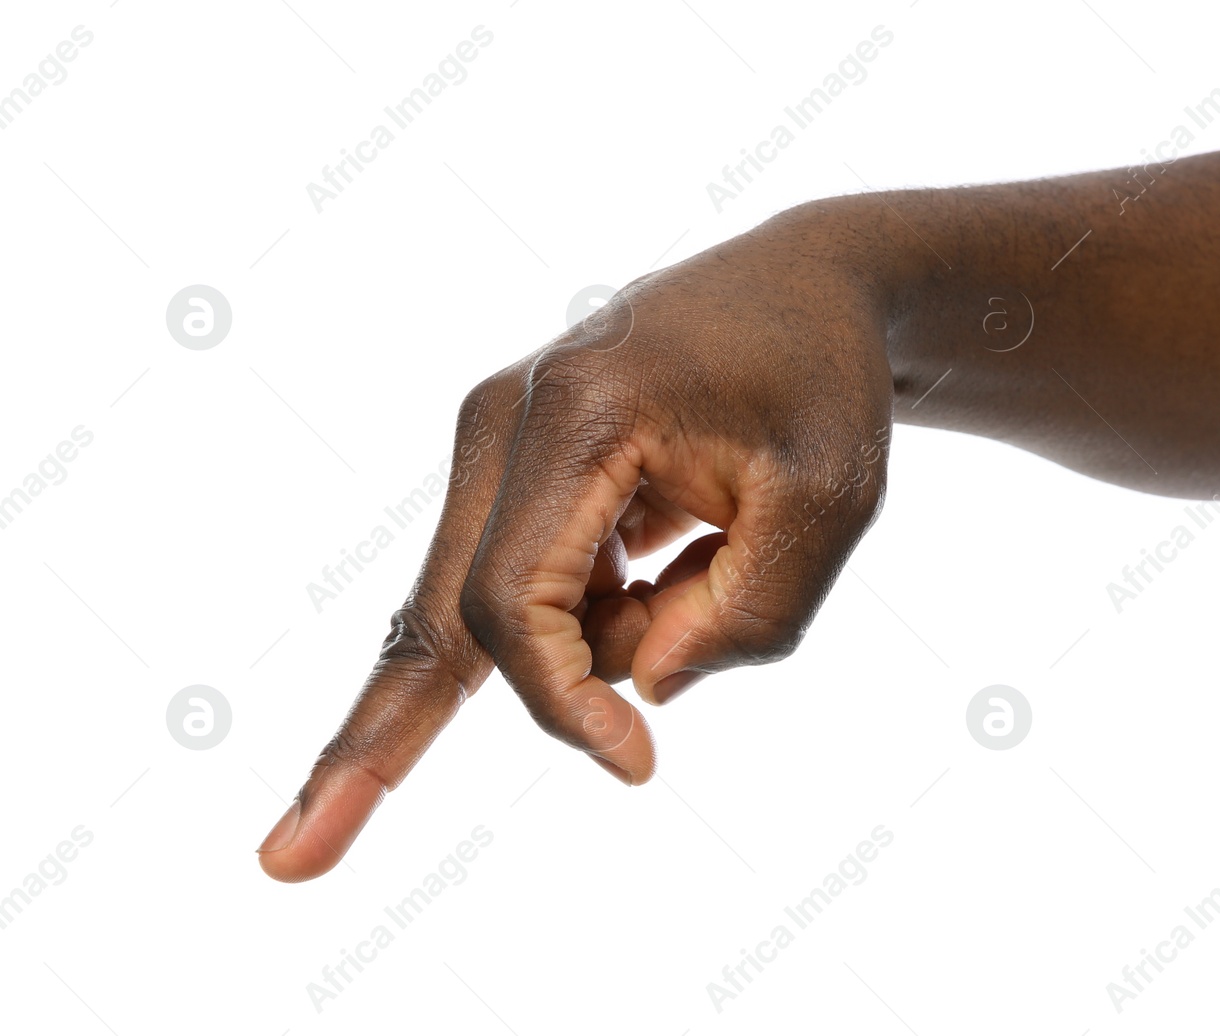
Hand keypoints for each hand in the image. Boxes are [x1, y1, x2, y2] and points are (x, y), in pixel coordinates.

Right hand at [258, 204, 894, 881]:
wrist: (805, 289)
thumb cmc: (822, 385)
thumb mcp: (828, 504)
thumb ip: (746, 618)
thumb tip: (639, 689)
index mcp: (578, 414)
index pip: (516, 602)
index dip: (564, 702)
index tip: (637, 763)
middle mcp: (502, 422)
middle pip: (432, 618)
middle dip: (372, 744)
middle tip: (285, 865)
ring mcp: (494, 440)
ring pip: (489, 612)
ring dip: (595, 643)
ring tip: (716, 539)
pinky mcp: (509, 466)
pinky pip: (522, 586)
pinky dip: (591, 618)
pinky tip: (678, 531)